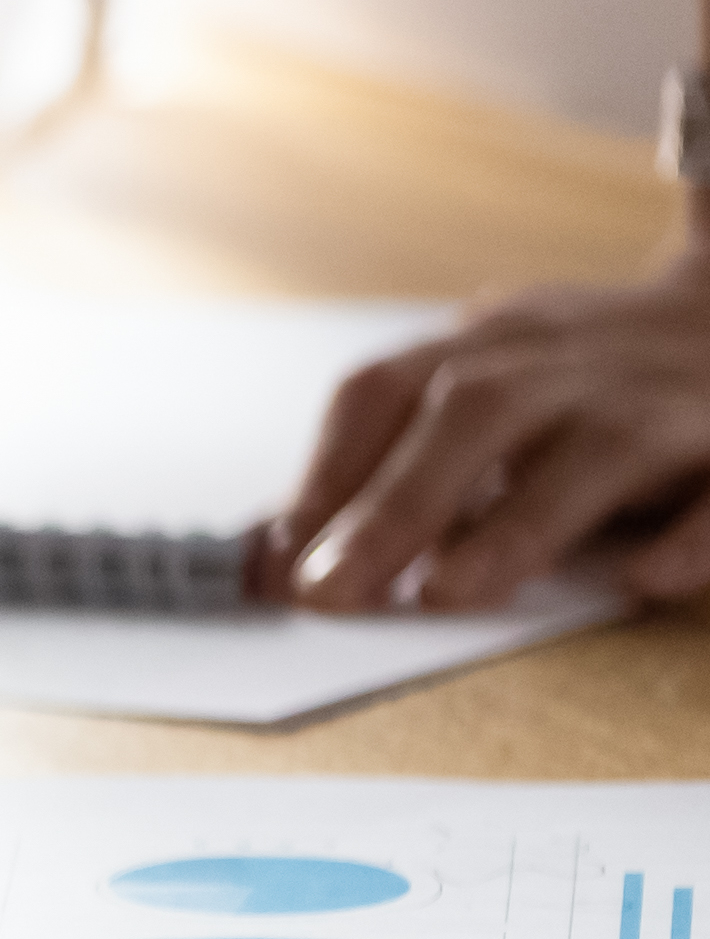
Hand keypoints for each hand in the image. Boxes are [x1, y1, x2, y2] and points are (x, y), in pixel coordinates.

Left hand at [271, 252, 709, 609]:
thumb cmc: (582, 381)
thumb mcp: (482, 393)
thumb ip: (387, 468)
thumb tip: (271, 559)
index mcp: (491, 344)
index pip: (386, 390)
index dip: (325, 475)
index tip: (275, 562)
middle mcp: (570, 362)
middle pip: (477, 413)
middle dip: (398, 503)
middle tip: (332, 591)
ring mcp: (664, 398)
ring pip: (595, 450)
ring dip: (520, 524)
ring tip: (450, 593)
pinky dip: (692, 534)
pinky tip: (646, 579)